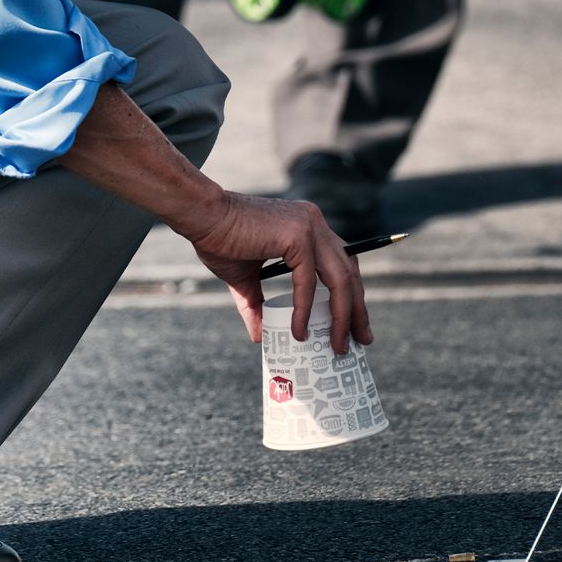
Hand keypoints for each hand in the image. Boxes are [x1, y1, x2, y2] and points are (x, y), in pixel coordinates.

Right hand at [182, 192, 372, 353]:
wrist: (200, 217)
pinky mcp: (297, 236)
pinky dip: (305, 309)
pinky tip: (300, 331)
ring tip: (339, 344)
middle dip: (358, 309)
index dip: (350, 294)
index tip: (352, 323)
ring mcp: (309, 227)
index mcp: (307, 227)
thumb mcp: (243, 278)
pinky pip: (308, 282)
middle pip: (350, 271)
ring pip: (340, 278)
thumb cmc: (218, 240)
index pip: (341, 262)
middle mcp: (314, 223)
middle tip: (361, 340)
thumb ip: (257, 304)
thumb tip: (260, 336)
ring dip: (344, 315)